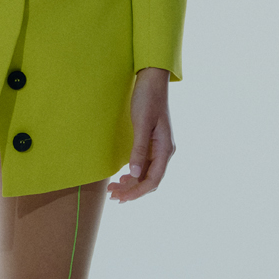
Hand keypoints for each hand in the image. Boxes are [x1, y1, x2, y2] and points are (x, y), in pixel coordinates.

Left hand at [108, 68, 174, 202]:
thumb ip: (139, 149)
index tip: (122, 198)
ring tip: (114, 189)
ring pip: (147, 173)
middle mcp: (165, 151)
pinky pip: (145, 165)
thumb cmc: (148, 99)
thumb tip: (135, 173)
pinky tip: (123, 176)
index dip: (137, 192)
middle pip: (150, 180)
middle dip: (132, 190)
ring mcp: (159, 147)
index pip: (153, 180)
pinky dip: (134, 173)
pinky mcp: (153, 142)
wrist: (152, 80)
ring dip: (132, 183)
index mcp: (165, 149)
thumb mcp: (142, 123)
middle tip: (112, 196)